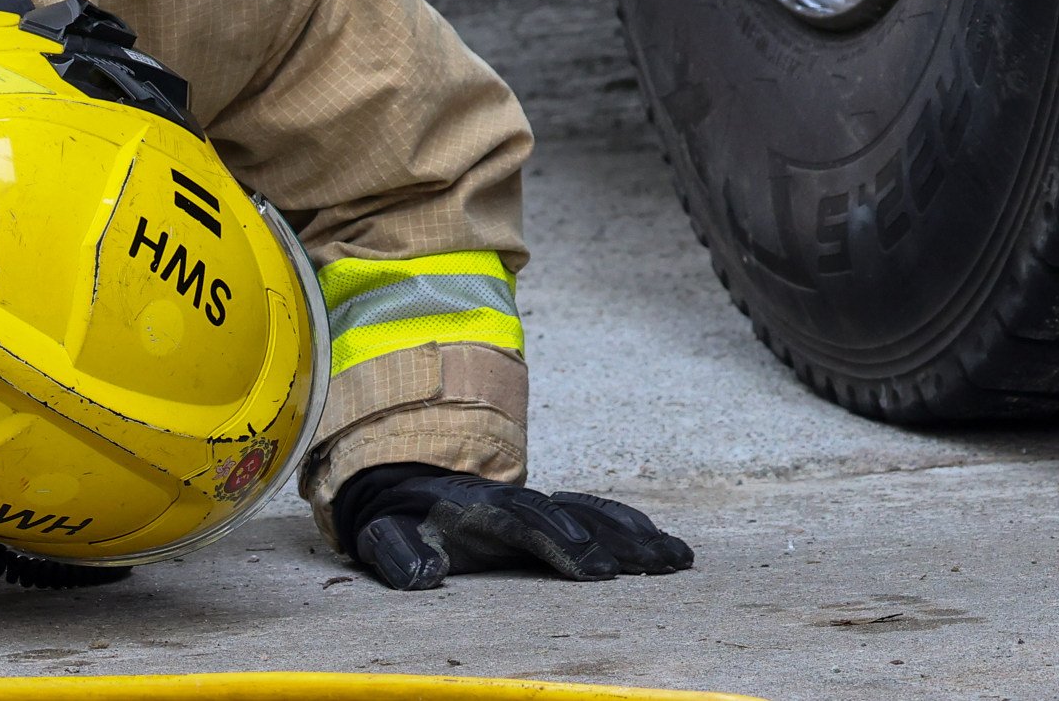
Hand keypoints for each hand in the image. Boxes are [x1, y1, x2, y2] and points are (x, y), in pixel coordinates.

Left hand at [330, 465, 693, 590]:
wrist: (400, 480)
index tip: (595, 570)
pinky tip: (657, 542)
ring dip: (635, 534)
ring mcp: (534, 503)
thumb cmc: (395, 521)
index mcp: (477, 509)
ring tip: (677, 558)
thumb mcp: (382, 538)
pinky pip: (594, 511)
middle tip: (662, 565)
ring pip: (593, 513)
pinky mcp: (546, 512)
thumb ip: (397, 555)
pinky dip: (628, 524)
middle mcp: (515, 501)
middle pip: (575, 515)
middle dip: (618, 541)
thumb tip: (421, 577)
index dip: (561, 542)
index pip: (525, 522)